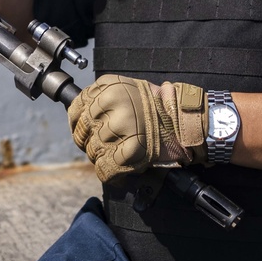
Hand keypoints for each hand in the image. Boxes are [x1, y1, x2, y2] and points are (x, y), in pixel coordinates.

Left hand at [67, 74, 208, 182]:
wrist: (185, 120)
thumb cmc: (158, 107)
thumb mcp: (128, 89)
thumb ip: (103, 100)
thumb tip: (81, 117)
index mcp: (108, 87)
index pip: (76, 108)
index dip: (77, 124)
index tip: (83, 131)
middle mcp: (111, 103)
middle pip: (82, 132)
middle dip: (89, 143)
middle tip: (105, 145)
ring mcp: (120, 126)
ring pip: (93, 151)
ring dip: (102, 157)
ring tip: (119, 154)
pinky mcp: (130, 149)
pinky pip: (106, 168)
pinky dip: (110, 173)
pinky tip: (120, 169)